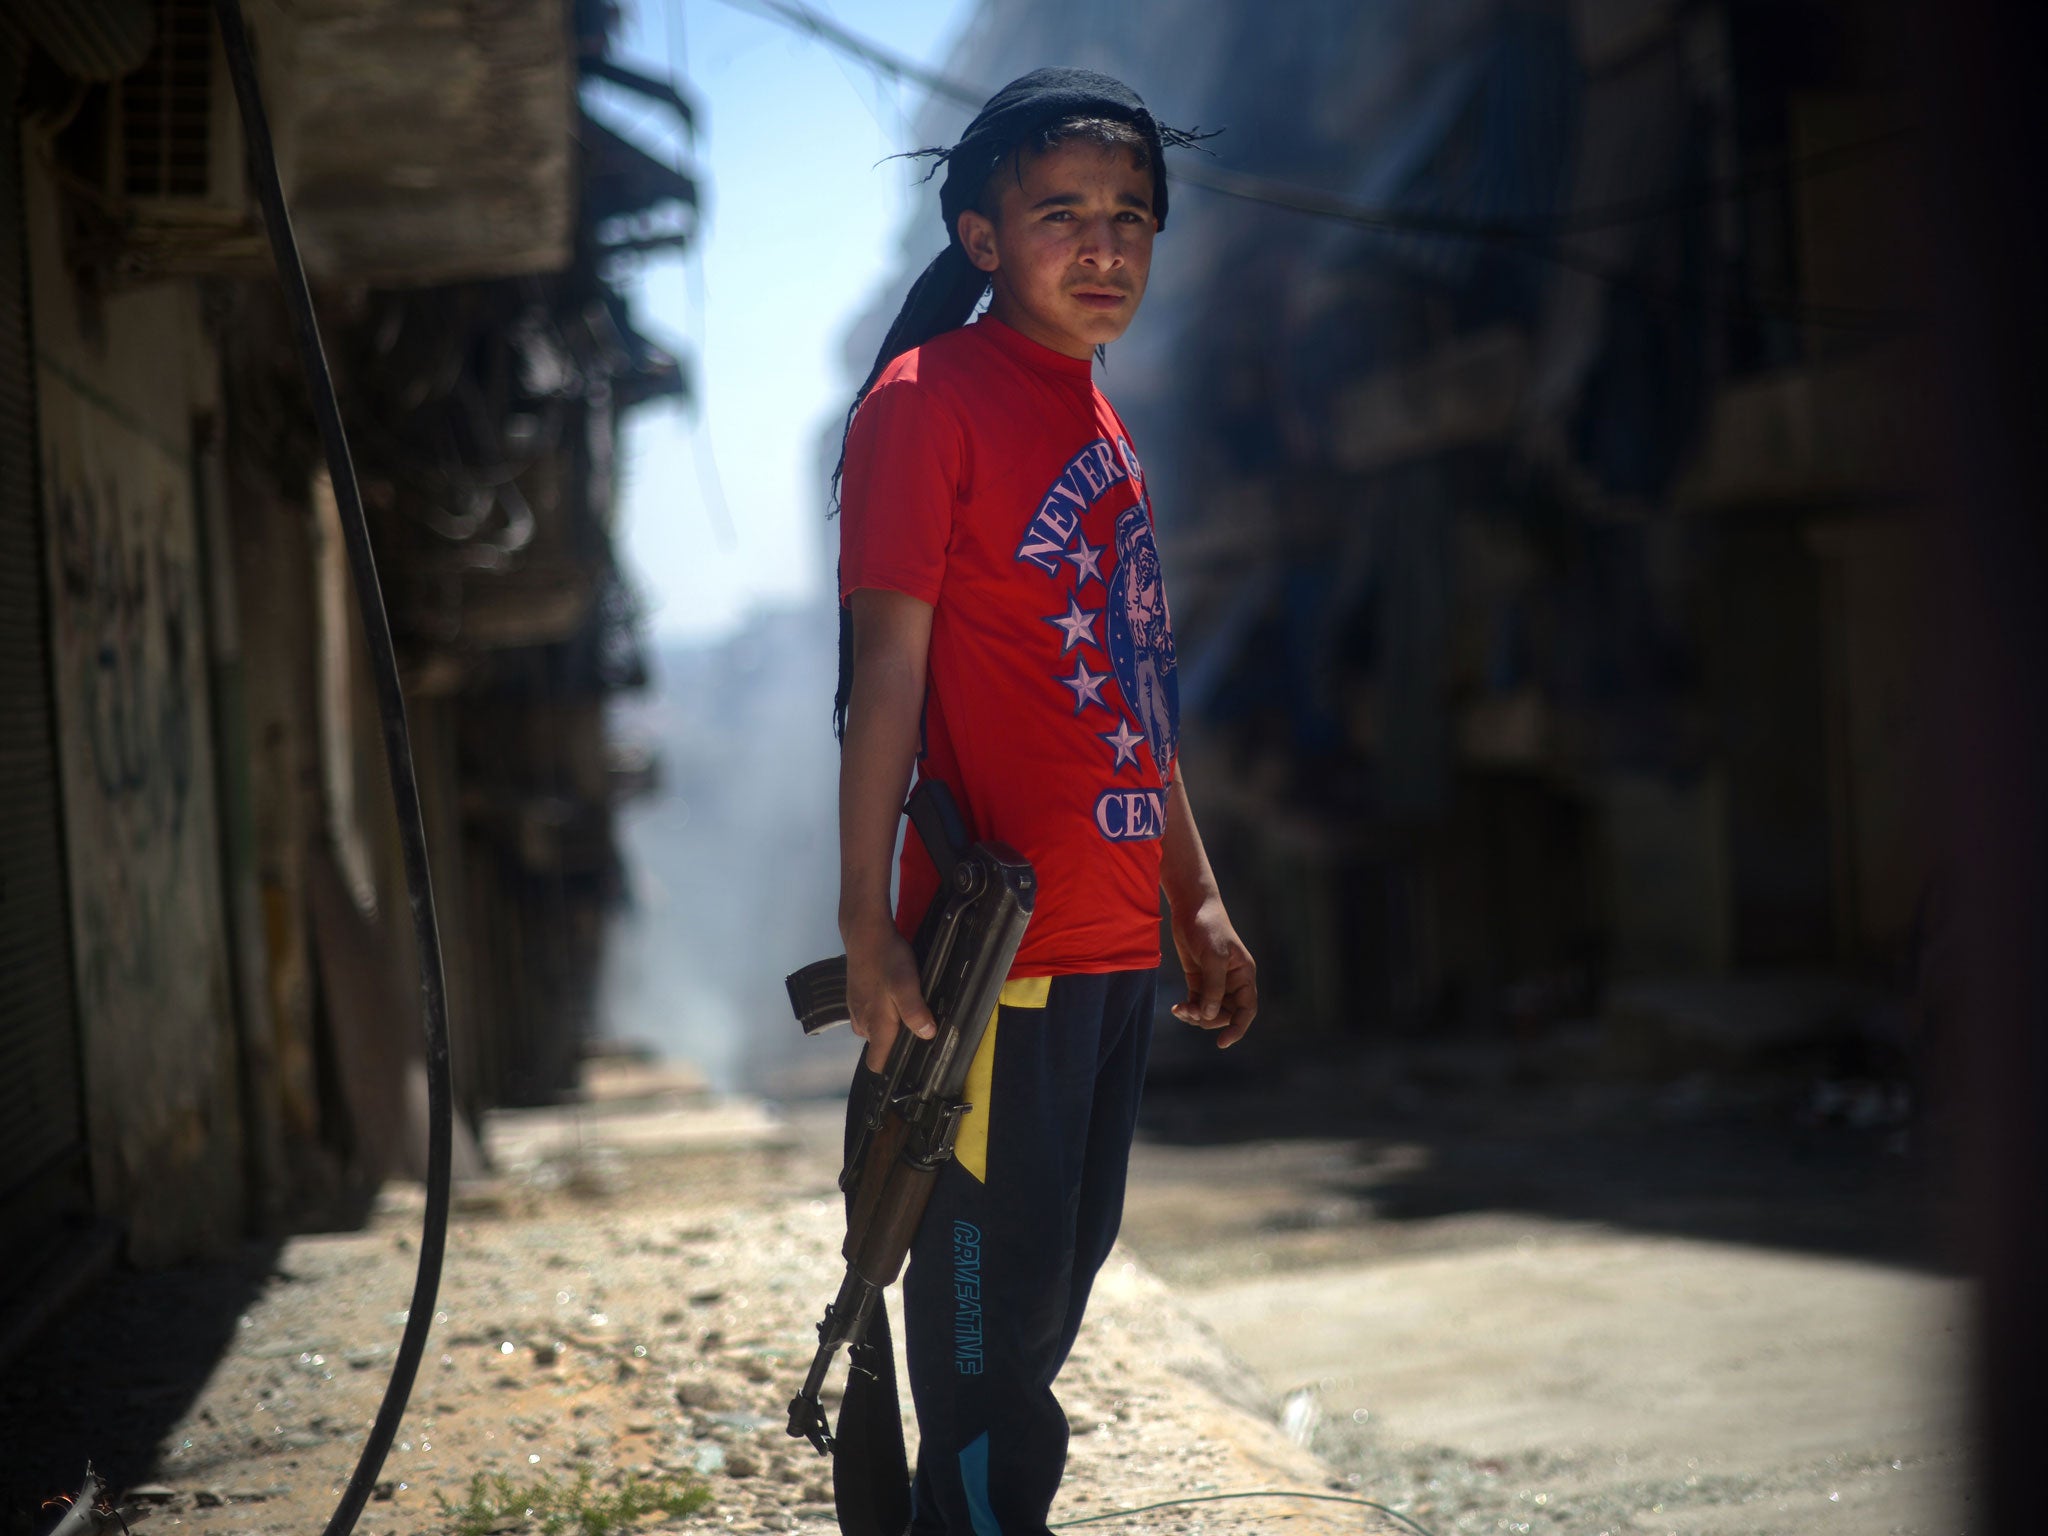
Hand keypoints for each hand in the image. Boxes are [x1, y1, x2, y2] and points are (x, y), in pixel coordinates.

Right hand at [843, 914, 935, 1072]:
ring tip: (907, 1011)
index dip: (891, 1068)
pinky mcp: (856, 995)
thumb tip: (926, 1034)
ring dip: (887, 1025)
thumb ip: (915, 1011)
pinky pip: (868, 1013)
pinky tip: (892, 996)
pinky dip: (880, 1011)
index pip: (876, 1062)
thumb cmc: (887, 959)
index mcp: (876, 1025)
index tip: (908, 1064)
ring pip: (873, 1029)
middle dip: (894, 1043)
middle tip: (917, 1029)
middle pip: (877, 1046)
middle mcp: (863, 1021)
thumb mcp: (907, 984)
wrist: (865, 933)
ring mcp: (856, 1008)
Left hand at [1169, 894, 1257, 1047]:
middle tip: (1190, 1012)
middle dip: (1209, 1019)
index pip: (1247, 1009)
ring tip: (1181, 1010)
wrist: (1191, 906)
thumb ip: (1213, 987)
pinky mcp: (1198, 978)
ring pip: (1209, 1011)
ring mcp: (1215, 981)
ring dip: (1196, 1016)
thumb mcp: (1213, 956)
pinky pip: (1196, 1003)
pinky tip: (1177, 1008)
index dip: (1238, 1028)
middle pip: (1226, 1014)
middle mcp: (1232, 981)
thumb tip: (1208, 1015)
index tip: (1222, 1042)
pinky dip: (1188, 1009)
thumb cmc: (1208, 927)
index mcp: (1244, 975)